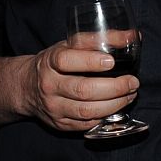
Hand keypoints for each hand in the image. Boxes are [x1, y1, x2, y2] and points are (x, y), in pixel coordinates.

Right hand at [23, 39, 139, 132]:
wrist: (27, 87)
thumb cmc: (55, 63)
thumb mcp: (69, 45)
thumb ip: (98, 39)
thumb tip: (131, 36)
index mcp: (50, 61)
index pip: (66, 60)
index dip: (90, 61)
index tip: (111, 61)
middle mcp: (50, 85)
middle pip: (83, 90)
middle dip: (114, 88)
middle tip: (132, 82)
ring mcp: (54, 107)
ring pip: (87, 111)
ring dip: (114, 104)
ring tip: (130, 95)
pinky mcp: (60, 124)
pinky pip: (86, 124)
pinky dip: (105, 116)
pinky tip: (116, 107)